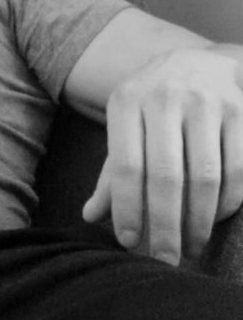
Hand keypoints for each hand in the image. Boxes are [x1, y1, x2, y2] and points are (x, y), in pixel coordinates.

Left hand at [83, 48, 242, 264]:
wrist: (200, 60)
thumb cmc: (152, 107)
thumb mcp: (124, 128)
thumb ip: (110, 172)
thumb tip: (92, 215)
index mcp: (127, 102)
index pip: (125, 166)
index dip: (128, 209)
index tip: (129, 243)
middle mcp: (166, 98)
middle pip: (166, 177)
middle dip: (165, 226)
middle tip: (165, 259)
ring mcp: (208, 101)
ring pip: (206, 177)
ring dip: (200, 221)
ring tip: (191, 246)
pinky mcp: (242, 109)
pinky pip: (238, 168)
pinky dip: (228, 201)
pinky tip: (217, 218)